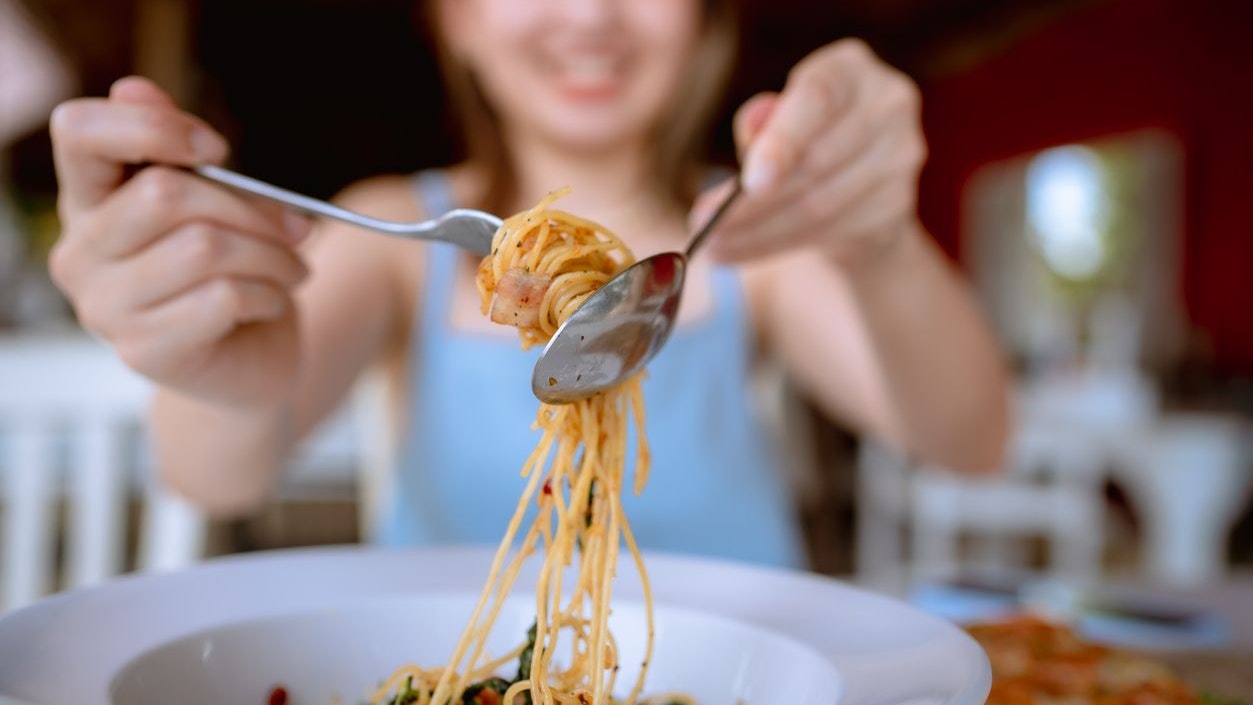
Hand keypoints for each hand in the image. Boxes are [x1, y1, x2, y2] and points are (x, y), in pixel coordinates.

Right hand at [48, 77, 311, 406]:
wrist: (251, 361)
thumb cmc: (232, 273)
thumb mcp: (217, 205)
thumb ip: (181, 154)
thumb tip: (135, 88)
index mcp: (90, 200)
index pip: (79, 132)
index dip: (152, 127)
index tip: (217, 150)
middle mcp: (80, 252)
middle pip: (165, 194)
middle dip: (251, 208)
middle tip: (297, 229)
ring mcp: (104, 307)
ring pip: (203, 248)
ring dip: (271, 256)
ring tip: (291, 269)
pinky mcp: (143, 351)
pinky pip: (222, 298)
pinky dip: (268, 295)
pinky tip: (273, 304)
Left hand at [693, 39, 926, 265]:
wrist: (858, 188)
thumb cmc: (804, 140)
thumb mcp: (776, 122)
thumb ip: (761, 123)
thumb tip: (754, 125)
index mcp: (851, 68)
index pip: (817, 99)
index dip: (782, 142)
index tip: (747, 183)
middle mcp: (887, 104)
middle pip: (816, 162)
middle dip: (752, 202)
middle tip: (703, 224)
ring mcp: (901, 157)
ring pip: (820, 206)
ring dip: (759, 232)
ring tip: (714, 245)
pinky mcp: (898, 205)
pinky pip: (831, 233)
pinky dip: (776, 246)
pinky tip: (741, 252)